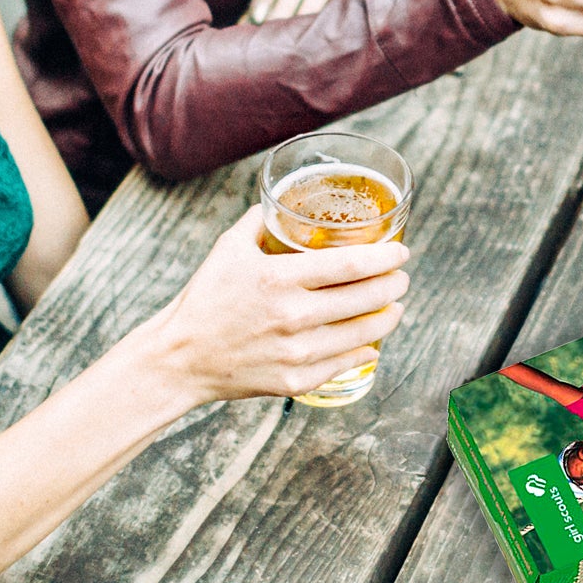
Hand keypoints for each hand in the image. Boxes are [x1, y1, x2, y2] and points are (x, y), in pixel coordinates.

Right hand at [133, 205, 410, 401]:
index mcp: (278, 278)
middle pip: (365, 297)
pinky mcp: (295, 381)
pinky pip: (344, 364)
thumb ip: (261, 221)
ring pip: (362, 334)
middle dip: (394, 286)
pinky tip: (371, 342)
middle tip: (402, 278)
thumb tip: (285, 201)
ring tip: (396, 307)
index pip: (349, 263)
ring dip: (388, 318)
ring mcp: (296, 353)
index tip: (402, 252)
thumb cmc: (206, 299)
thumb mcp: (229, 249)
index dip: (385, 257)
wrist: (180, 358)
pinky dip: (364, 351)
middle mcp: (291, 316)